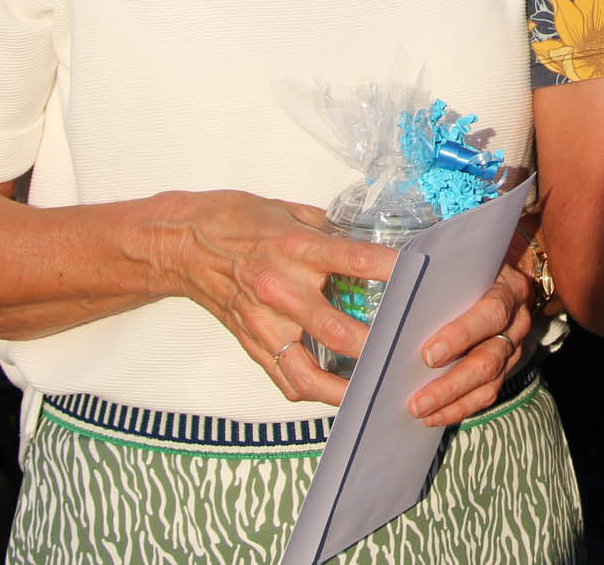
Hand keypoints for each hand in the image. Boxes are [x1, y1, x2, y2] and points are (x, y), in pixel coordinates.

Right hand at [165, 191, 398, 406]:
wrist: (181, 243)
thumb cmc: (236, 221)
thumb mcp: (289, 211)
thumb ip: (331, 231)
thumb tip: (370, 244)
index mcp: (295, 248)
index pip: (355, 261)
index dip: (393, 270)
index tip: (422, 277)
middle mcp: (280, 290)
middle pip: (338, 330)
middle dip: (378, 344)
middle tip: (410, 347)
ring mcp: (264, 324)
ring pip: (310, 373)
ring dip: (348, 387)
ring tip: (379, 389)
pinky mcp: (251, 344)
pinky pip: (286, 380)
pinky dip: (315, 392)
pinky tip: (340, 392)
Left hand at [407, 249, 532, 427]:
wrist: (500, 267)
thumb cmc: (467, 261)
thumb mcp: (459, 255)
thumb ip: (436, 267)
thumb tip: (393, 276)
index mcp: (507, 286)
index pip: (490, 313)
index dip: (460, 335)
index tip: (426, 354)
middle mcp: (517, 319)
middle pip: (491, 356)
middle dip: (452, 381)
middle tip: (416, 399)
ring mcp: (513, 345)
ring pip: (489, 381)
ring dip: (452, 400)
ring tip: (418, 411)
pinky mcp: (506, 365)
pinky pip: (488, 394)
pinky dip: (460, 408)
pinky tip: (433, 417)